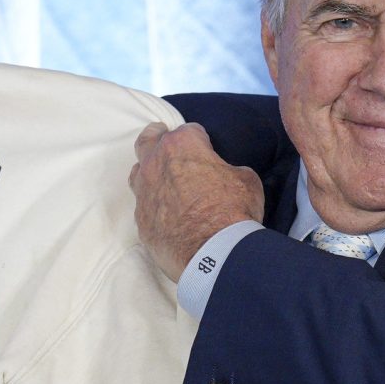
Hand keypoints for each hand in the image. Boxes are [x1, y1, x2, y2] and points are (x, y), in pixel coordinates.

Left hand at [129, 122, 264, 281]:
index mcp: (182, 145)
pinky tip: (166, 214)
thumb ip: (230, 170)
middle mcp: (155, 163)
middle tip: (165, 140)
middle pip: (148, 140)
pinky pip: (144, 206)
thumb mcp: (246, 179)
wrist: (214, 253)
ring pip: (138, 172)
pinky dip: (154, 206)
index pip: (190, 131)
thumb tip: (227, 175)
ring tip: (163, 180)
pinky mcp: (140, 220)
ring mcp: (143, 192)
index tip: (207, 149)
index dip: (201, 140)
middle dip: (157, 137)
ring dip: (150, 172)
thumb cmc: (233, 210)